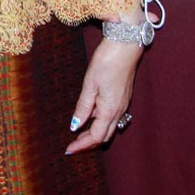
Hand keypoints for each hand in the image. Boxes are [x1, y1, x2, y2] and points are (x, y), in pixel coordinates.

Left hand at [66, 38, 141, 153]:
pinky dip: (100, 121)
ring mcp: (123, 104)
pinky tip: (90, 115)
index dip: (82, 145)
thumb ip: (83, 107)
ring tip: (79, 132)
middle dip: (89, 143)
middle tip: (73, 145)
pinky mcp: (123, 96)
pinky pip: (112, 115)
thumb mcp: (90, 84)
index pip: (95, 136)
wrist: (126, 45)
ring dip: (95, 132)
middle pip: (104, 135)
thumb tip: (75, 125)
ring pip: (109, 126)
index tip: (69, 150)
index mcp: (110, 110)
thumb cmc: (107, 62)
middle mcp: (119, 110)